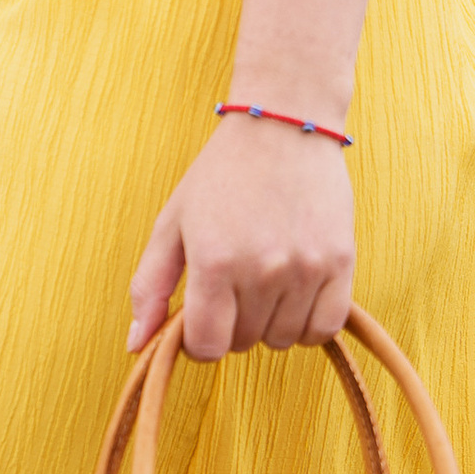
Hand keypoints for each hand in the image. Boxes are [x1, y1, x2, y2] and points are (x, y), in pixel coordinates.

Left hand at [128, 119, 354, 359]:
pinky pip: (324, 328)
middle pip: (243, 342)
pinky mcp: (340, 262)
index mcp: (214, 261)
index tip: (202, 316)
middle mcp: (261, 270)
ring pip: (283, 339)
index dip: (198, 340)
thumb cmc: (222, 173)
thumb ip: (149, 286)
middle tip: (233, 284)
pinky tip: (295, 296)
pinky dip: (308, 324)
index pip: (207, 347)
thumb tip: (134, 345)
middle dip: (232, 324)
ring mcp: (305, 268)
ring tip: (264, 281)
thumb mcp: (172, 222)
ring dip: (269, 322)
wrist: (284, 127)